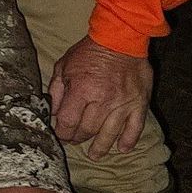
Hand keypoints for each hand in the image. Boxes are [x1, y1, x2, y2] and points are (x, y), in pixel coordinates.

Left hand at [49, 35, 152, 159]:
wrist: (121, 38)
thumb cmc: (89, 52)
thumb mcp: (64, 66)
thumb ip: (56, 90)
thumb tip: (52, 113)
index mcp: (82, 90)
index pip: (67, 122)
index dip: (62, 132)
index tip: (60, 134)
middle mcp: (103, 100)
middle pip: (87, 130)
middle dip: (78, 138)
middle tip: (75, 140)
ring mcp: (123, 103)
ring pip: (109, 134)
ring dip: (100, 147)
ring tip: (95, 155)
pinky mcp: (139, 103)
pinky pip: (135, 127)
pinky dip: (129, 140)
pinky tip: (122, 148)